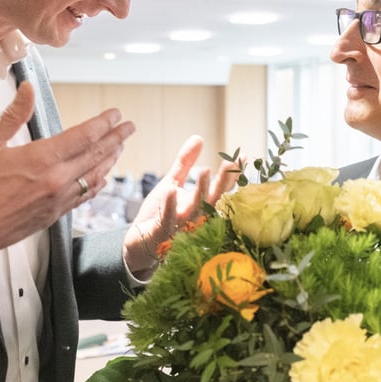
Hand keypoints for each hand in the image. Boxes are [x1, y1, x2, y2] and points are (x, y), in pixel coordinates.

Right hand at [0, 83, 134, 278]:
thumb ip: (12, 115)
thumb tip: (27, 90)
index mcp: (40, 160)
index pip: (83, 137)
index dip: (103, 123)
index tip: (115, 114)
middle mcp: (55, 182)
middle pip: (96, 156)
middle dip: (115, 139)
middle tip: (129, 127)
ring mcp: (56, 202)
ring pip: (94, 178)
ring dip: (110, 160)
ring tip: (119, 147)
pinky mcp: (52, 217)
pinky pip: (83, 197)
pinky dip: (96, 184)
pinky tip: (100, 178)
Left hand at [123, 135, 238, 275]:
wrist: (137, 244)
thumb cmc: (158, 214)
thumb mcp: (172, 183)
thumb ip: (185, 163)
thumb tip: (199, 137)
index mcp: (201, 206)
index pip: (221, 190)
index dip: (232, 174)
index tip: (242, 156)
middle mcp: (195, 218)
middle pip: (214, 199)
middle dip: (223, 182)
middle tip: (230, 162)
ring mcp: (180, 228)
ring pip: (194, 210)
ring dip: (200, 191)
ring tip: (204, 170)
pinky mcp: (161, 235)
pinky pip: (167, 221)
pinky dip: (170, 206)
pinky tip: (172, 190)